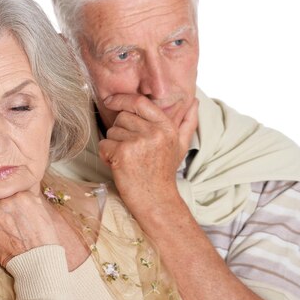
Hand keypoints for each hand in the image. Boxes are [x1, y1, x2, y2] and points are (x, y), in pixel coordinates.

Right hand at [0, 192, 59, 266]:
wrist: (34, 259)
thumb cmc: (9, 252)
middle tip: (10, 216)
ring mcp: (8, 199)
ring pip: (8, 190)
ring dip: (13, 199)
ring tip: (21, 216)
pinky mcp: (26, 196)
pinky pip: (24, 191)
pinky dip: (27, 201)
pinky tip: (31, 213)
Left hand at [98, 94, 197, 222]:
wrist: (156, 200)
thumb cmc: (163, 172)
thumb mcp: (180, 145)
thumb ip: (187, 122)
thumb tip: (195, 101)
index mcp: (166, 126)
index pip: (140, 102)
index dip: (122, 99)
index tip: (110, 100)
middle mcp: (154, 132)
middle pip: (122, 117)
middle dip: (120, 131)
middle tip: (130, 150)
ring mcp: (138, 142)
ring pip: (111, 131)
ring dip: (113, 145)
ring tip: (127, 160)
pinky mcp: (123, 153)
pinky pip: (104, 144)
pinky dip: (106, 155)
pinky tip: (119, 166)